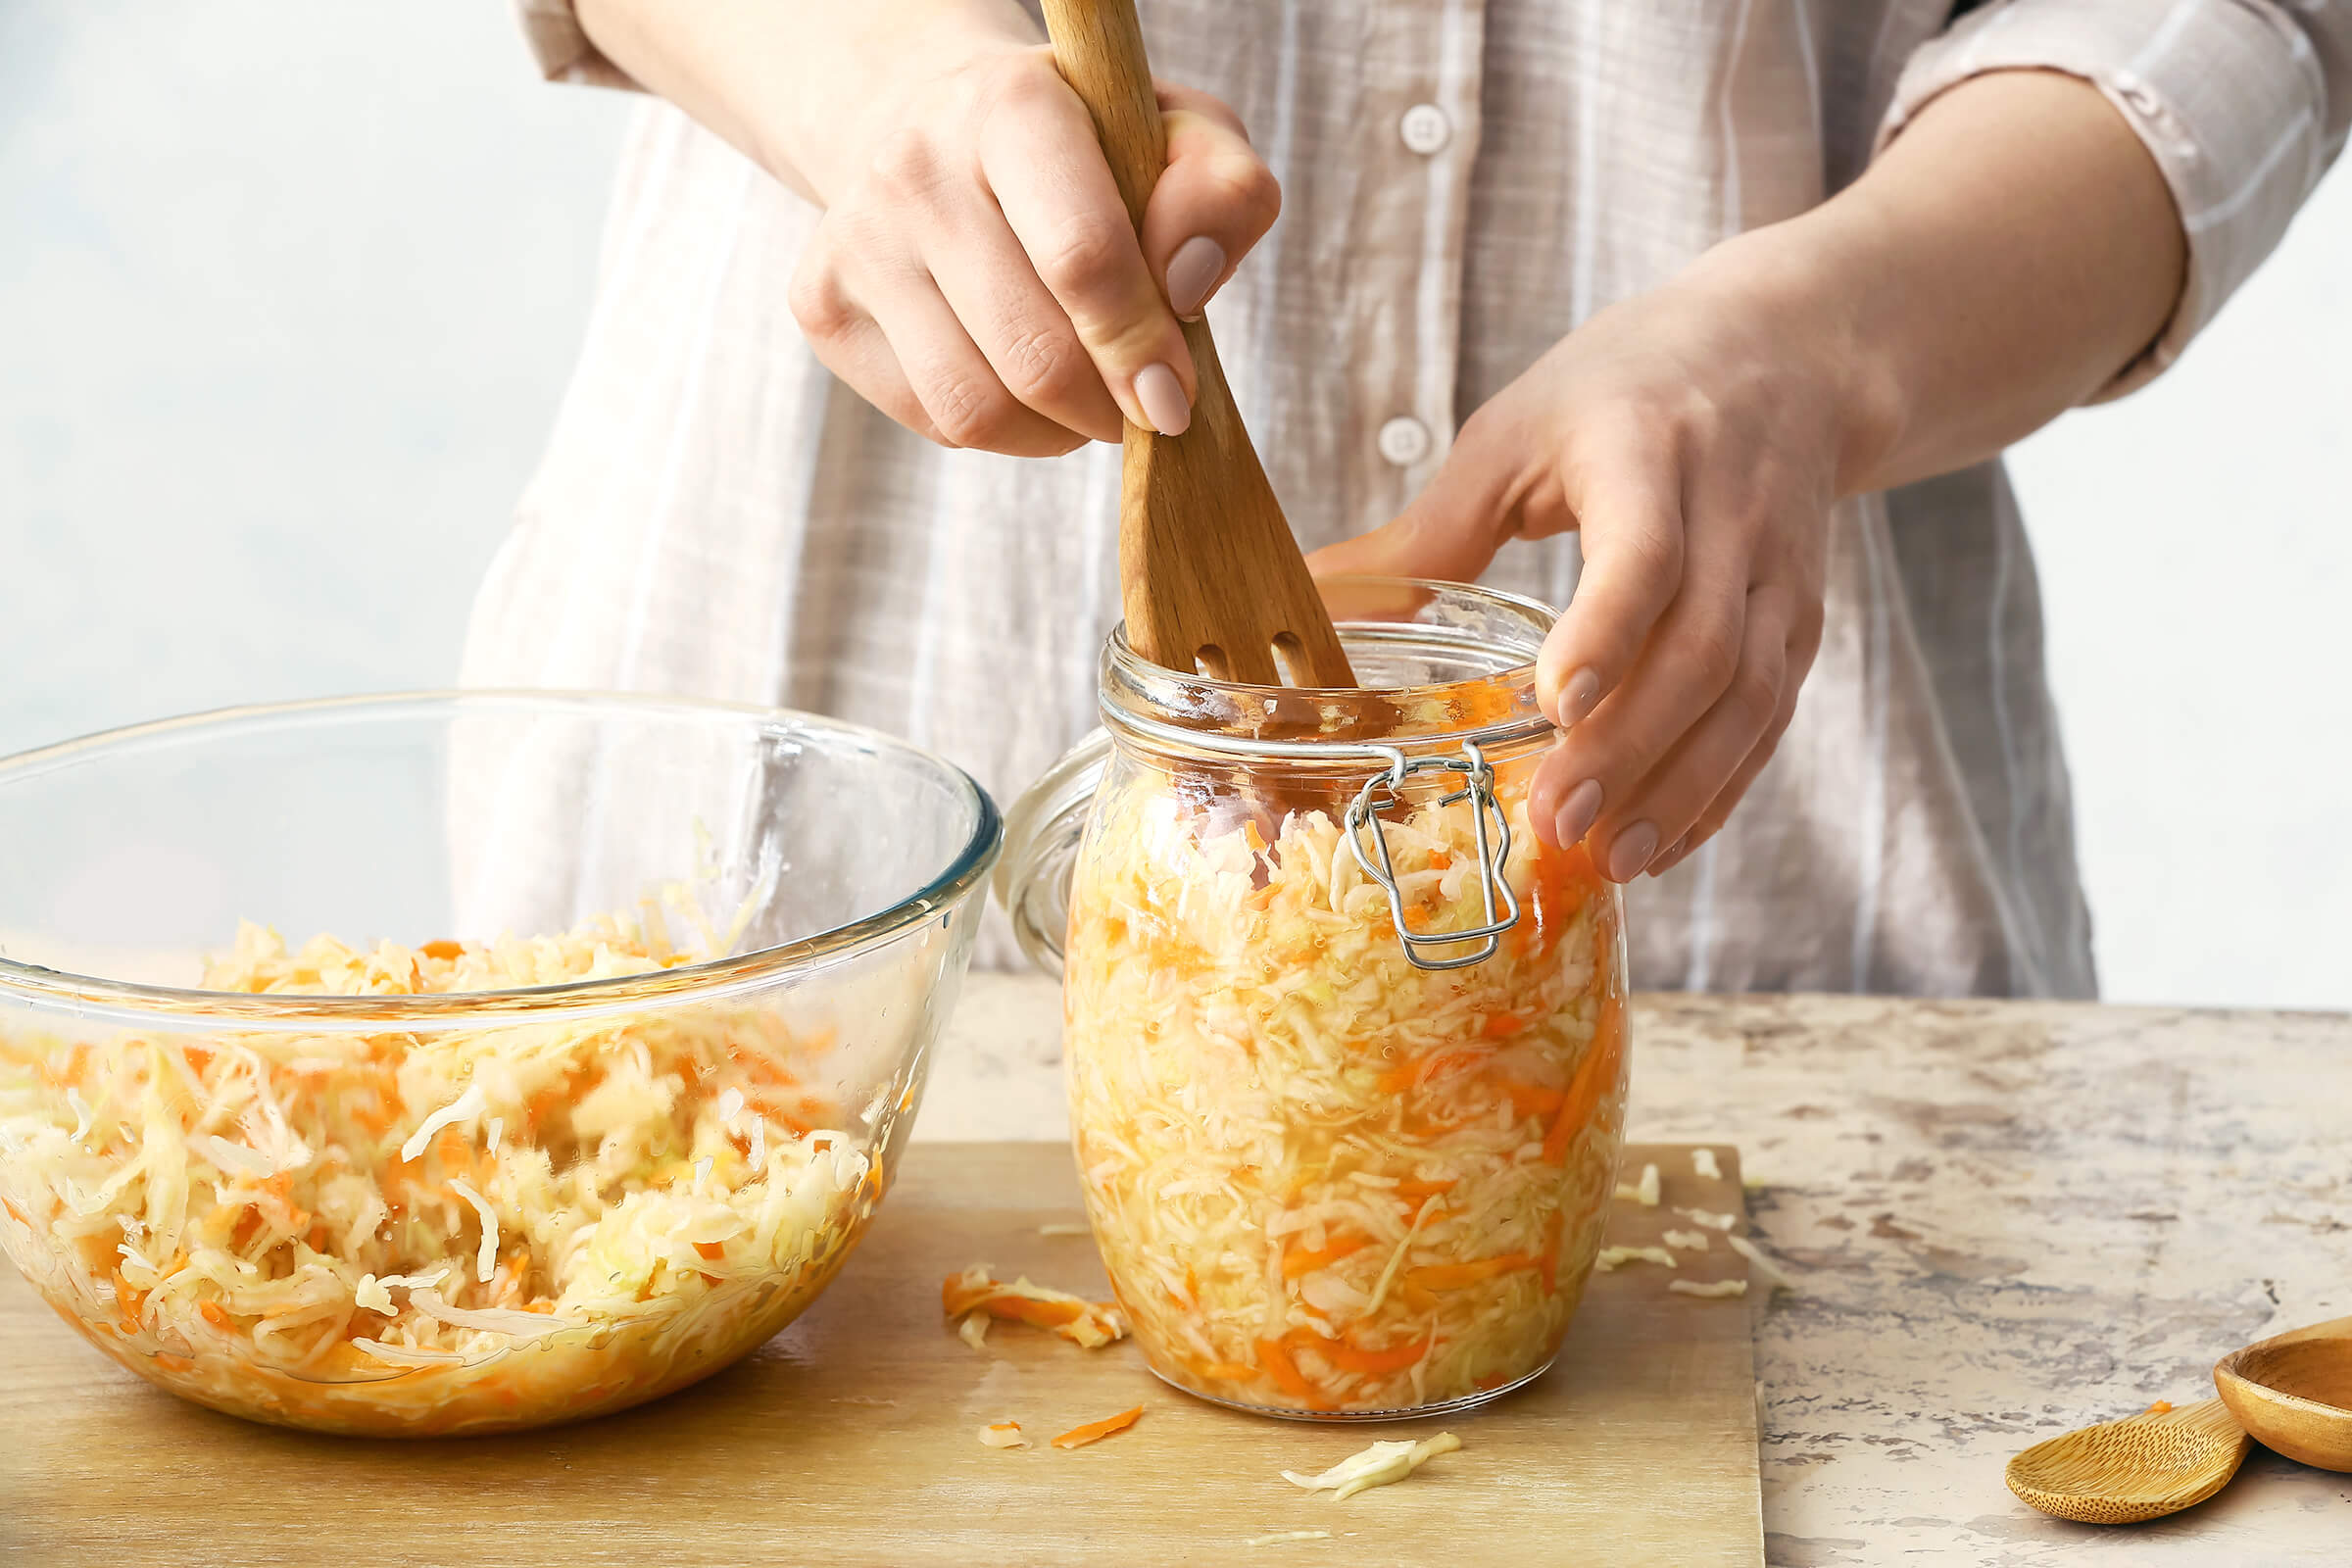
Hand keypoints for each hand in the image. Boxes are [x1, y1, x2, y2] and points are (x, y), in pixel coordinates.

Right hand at [786, 37, 1278, 454]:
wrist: (936, 126)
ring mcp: (855, 239)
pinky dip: (1003, 434)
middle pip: (1033, 354)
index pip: (1083, 259)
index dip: (1140, 348)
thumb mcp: (1179, 137)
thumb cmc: (1085, 147)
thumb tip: (1185, 288)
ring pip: (975, 408)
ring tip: (1087, 399)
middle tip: (1141, 404)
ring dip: (1056, 432)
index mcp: (1012, 108)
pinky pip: (934, 422)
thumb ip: (1221, 195)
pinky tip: (1024, 389)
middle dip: (1106, 405)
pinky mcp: (822, 305)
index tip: (1175, 397)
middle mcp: (915, 168)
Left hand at [1310, 233, 1864, 882]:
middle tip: (1557, 822)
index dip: (1607, 631)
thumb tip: (1311, 593)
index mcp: (1648, 450)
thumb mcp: (1518, 431)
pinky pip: (1770, 719)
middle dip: (1632, 747)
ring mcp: (1778, 573)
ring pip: (1749, 696)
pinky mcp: (1801, 620)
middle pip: (1700, 647)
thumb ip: (1430, 529)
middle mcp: (1732, 513)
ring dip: (1683, 788)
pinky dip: (1719, 790)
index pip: (1645, 551)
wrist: (1786, 353)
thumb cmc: (1628, 388)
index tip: (1556, 705)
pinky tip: (1662, 843)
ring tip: (1611, 859)